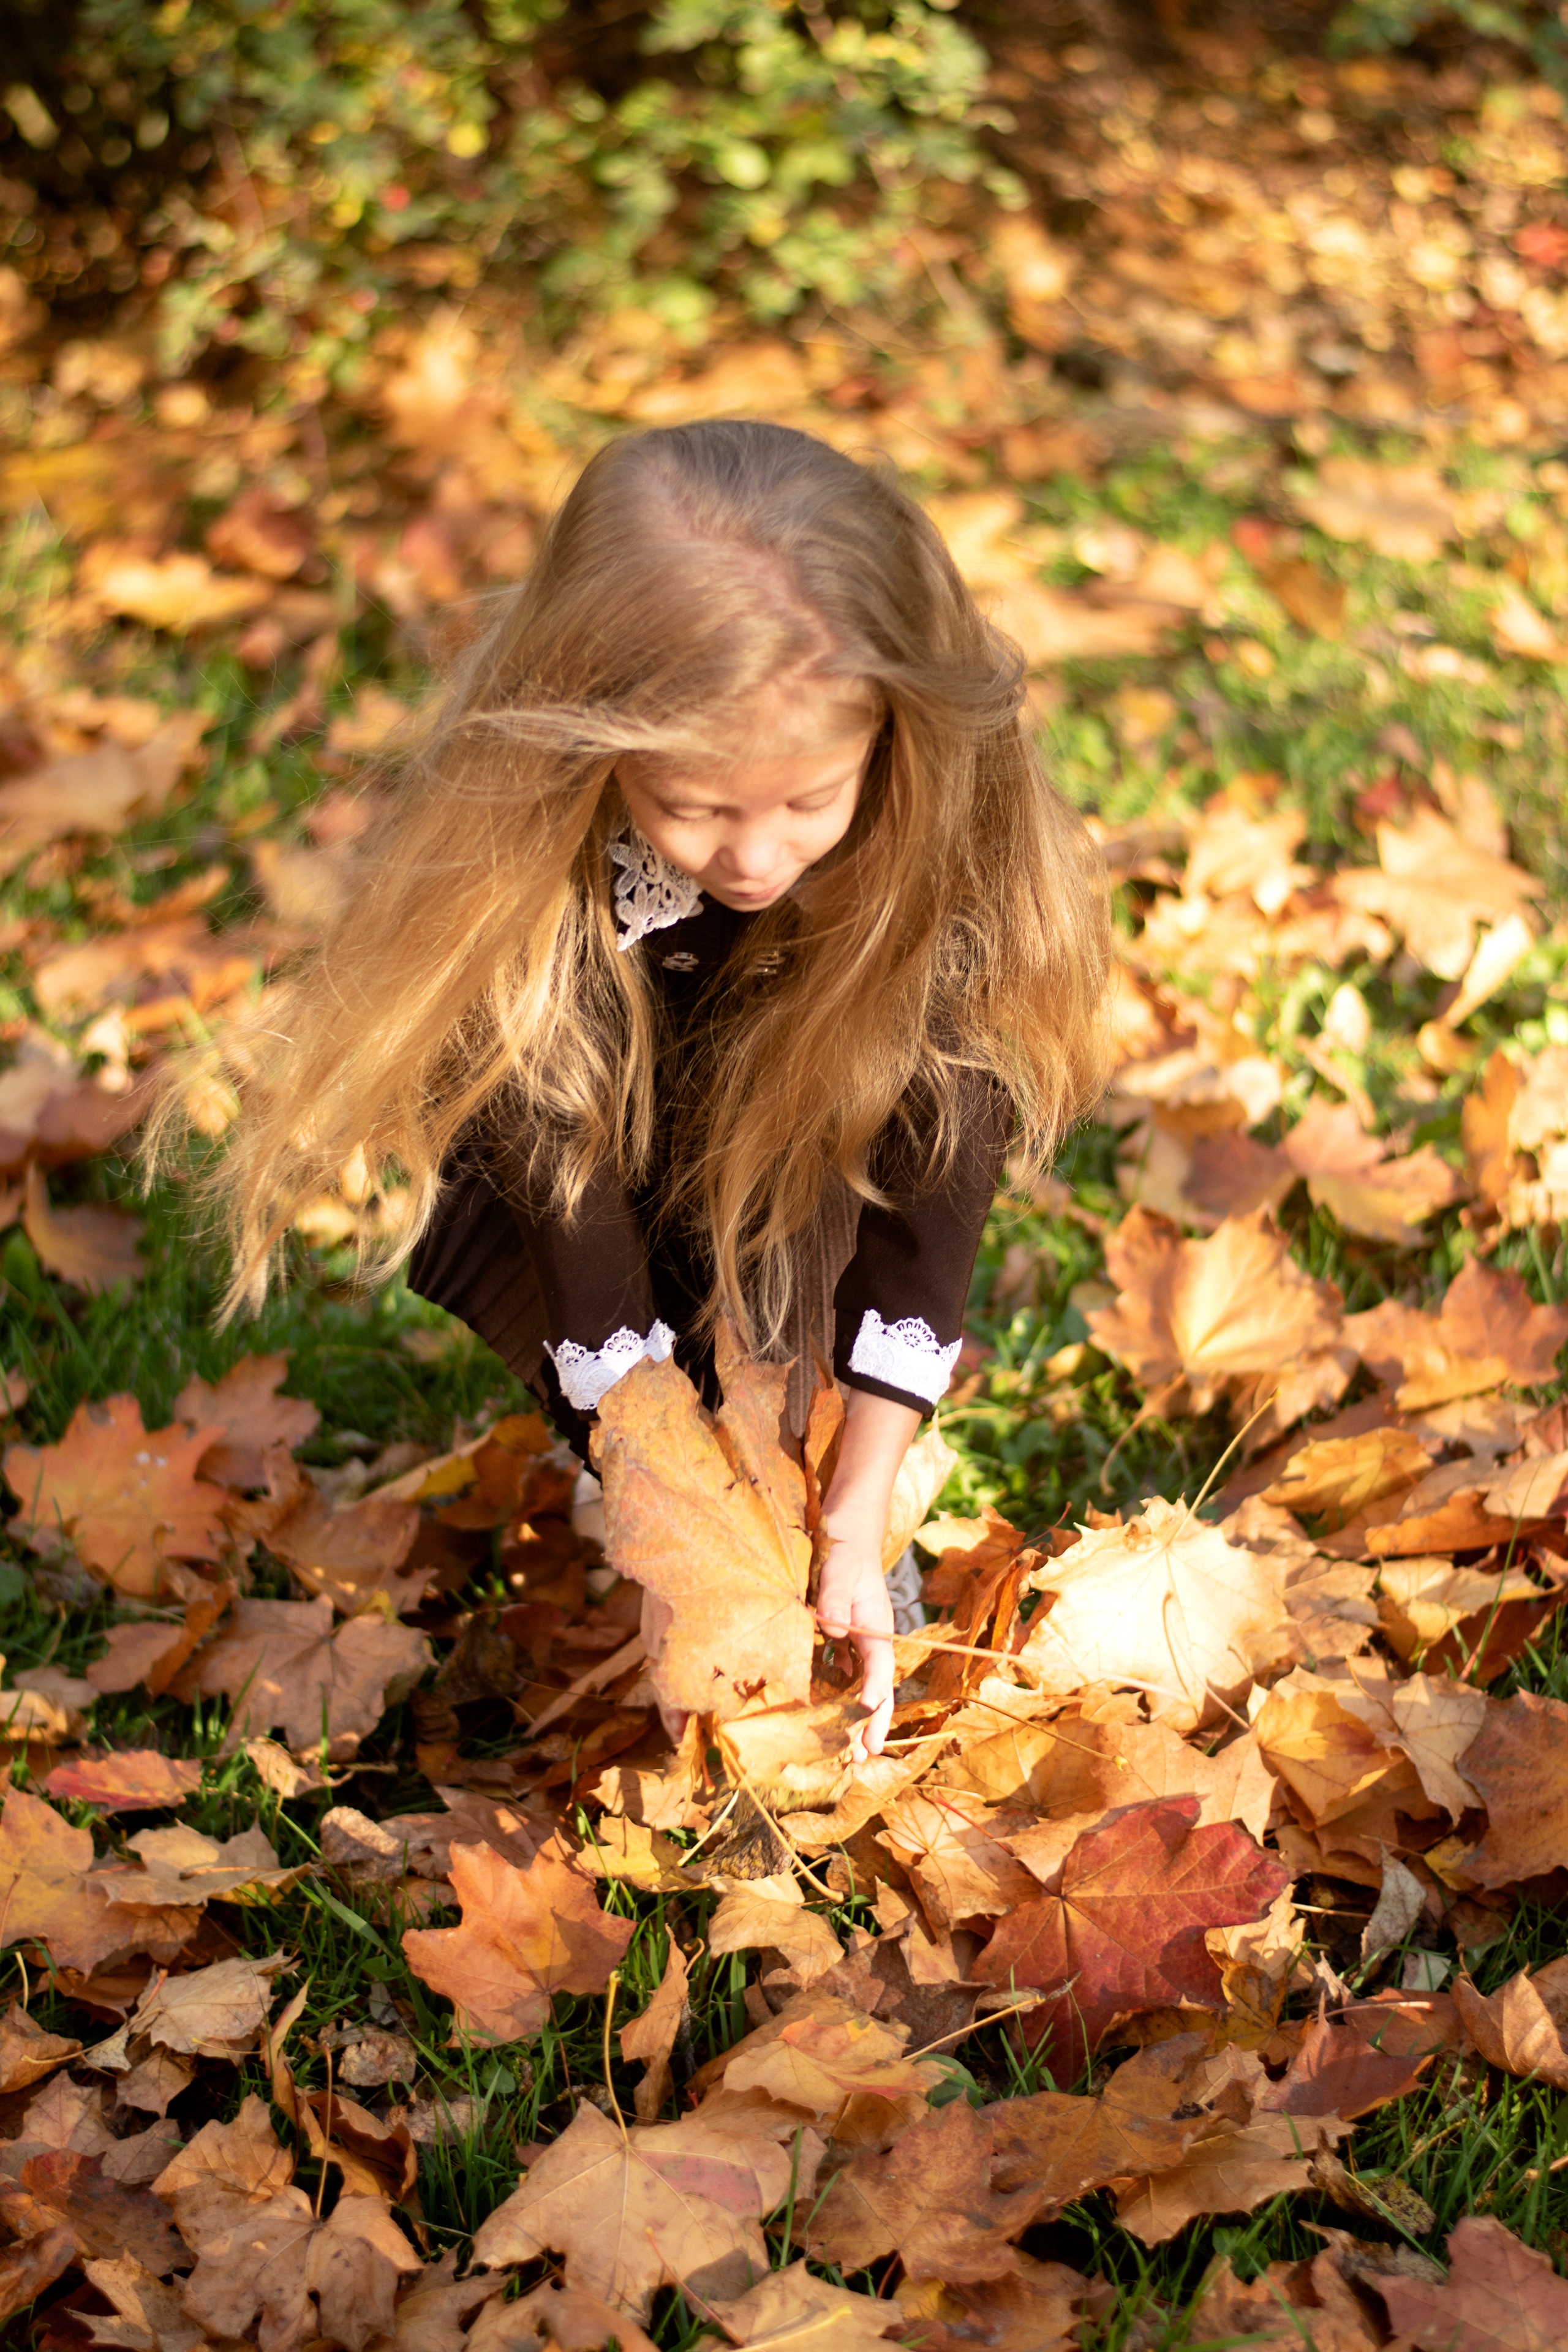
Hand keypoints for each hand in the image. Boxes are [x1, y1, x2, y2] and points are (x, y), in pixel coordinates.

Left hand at [816, 1532, 895, 1761]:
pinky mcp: (840, 1634)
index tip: (864, 1723)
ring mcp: (856, 1637)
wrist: (846, 1524)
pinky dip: (836, 1693)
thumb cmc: (844, 1545)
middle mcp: (870, 1636)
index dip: (873, 1697)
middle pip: (876, 1687)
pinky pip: (841, 1670)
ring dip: (855, 1715)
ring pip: (860, 1684)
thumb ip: (836, 1598)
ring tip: (848, 1750)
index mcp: (876, 1625)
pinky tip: (822, 1711)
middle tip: (863, 1758)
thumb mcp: (838, 1568)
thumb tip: (834, 1630)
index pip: (879, 1669)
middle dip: (872, 1723)